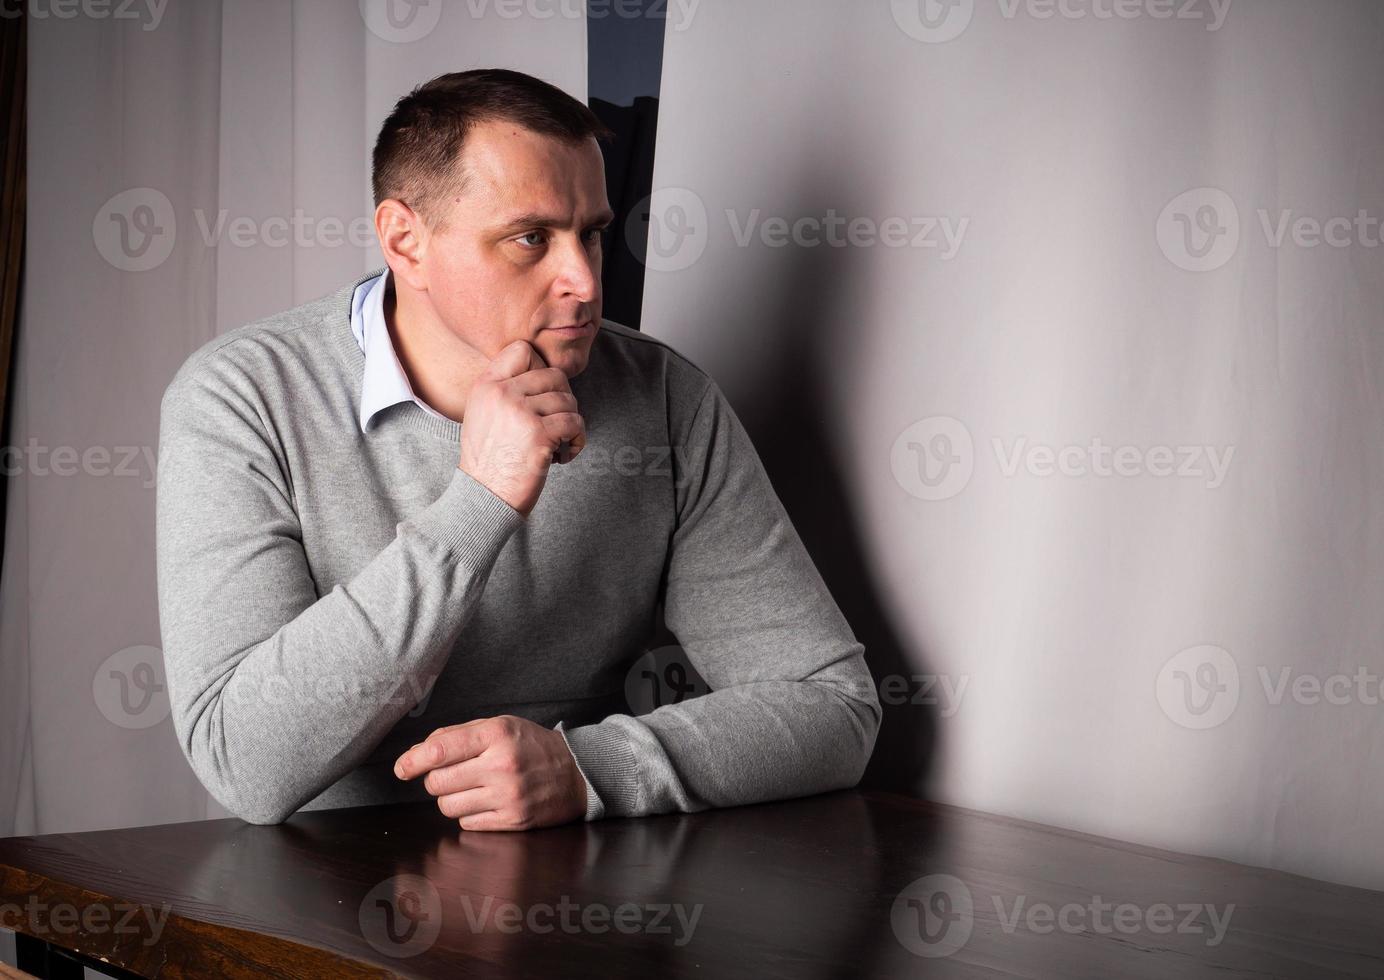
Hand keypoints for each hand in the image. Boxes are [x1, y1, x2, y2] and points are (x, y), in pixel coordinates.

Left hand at [393, 715, 587, 830]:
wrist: (577, 774)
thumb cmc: (533, 746)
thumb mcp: (500, 726)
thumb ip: (458, 734)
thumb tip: (418, 752)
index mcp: (496, 735)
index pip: (439, 750)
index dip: (412, 761)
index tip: (402, 768)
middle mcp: (501, 766)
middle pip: (437, 782)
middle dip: (437, 779)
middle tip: (454, 773)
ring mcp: (507, 796)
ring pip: (448, 806)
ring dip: (452, 798)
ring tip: (473, 787)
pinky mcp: (512, 821)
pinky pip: (467, 823)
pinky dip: (470, 813)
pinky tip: (488, 801)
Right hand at [458, 340, 585, 517]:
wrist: (483, 497)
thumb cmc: (489, 461)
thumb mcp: (482, 415)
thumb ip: (505, 390)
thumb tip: (544, 374)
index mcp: (486, 386)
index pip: (522, 350)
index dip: (541, 368)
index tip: (541, 395)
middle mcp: (502, 393)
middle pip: (555, 375)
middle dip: (563, 400)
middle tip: (556, 423)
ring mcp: (520, 412)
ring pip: (568, 401)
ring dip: (571, 424)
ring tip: (557, 443)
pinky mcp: (539, 433)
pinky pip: (575, 423)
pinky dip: (577, 440)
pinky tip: (563, 455)